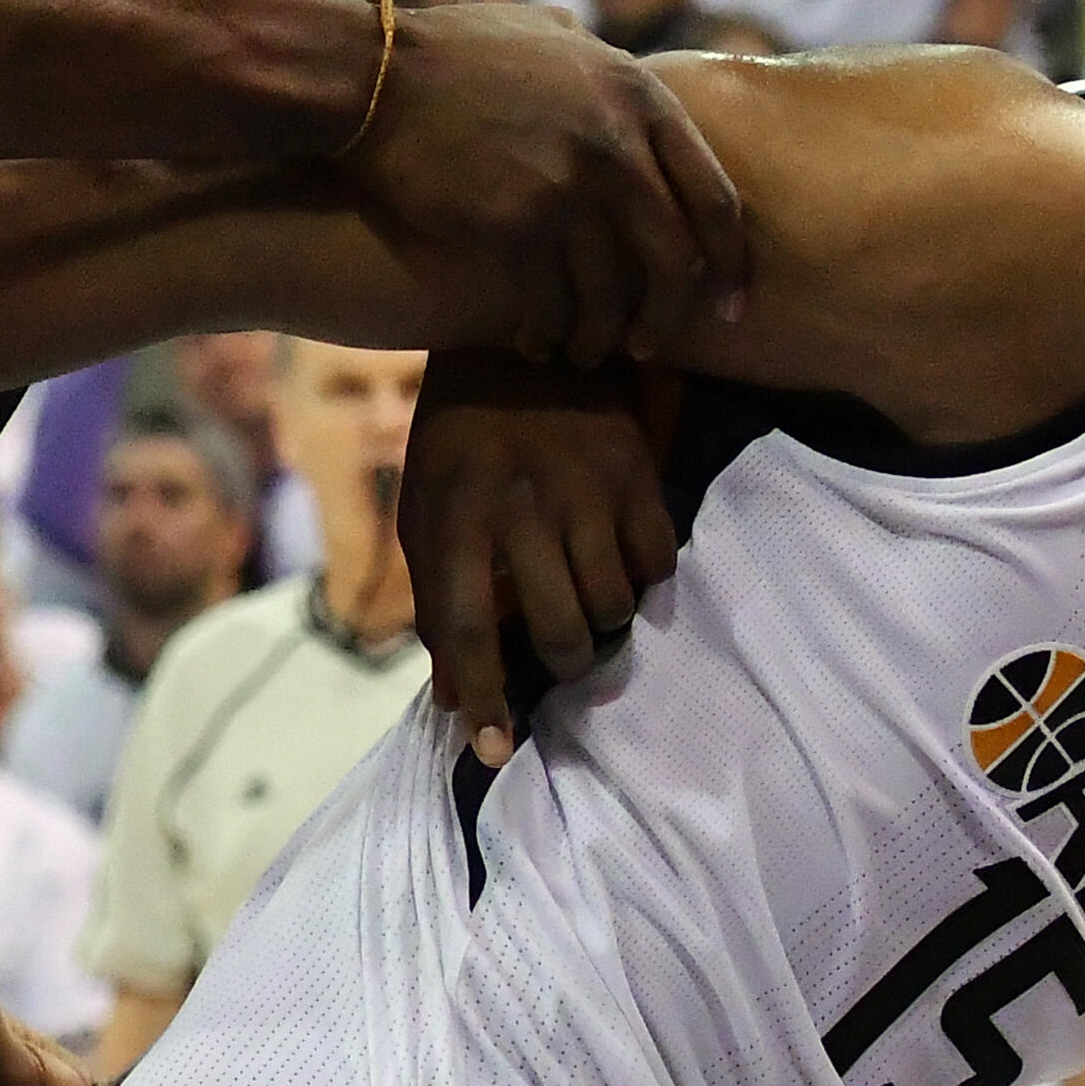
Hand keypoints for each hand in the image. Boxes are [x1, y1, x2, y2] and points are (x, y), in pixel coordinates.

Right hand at [344, 7, 748, 364]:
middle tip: (651, 344)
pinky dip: (548, 333)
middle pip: (672, 260)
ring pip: (611, 294)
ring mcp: (567, 186)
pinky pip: (551, 303)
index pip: (715, 199)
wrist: (375, 74)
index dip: (729, 264)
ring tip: (586, 353)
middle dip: (668, 316)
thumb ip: (602, 60)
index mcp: (638, 97)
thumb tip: (633, 79)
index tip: (728, 306)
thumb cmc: (455, 51)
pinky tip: (535, 343)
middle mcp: (616, 145)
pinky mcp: (514, 225)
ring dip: (602, 336)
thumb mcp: (550, 30)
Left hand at [401, 354, 676, 765]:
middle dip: (563, 662)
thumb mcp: (426, 509)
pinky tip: (618, 560)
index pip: (464, 628)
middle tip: (560, 653)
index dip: (481, 696)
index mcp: (454, 515)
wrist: (515, 334)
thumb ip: (436, 601)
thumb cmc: (459, 438)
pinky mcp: (636, 470)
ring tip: (587, 602)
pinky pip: (658, 564)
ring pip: (614, 605)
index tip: (494, 751)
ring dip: (603, 622)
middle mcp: (521, 507)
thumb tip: (451, 698)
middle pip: (560, 631)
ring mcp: (585, 489)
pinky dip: (642, 579)